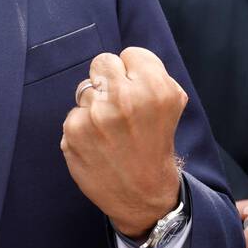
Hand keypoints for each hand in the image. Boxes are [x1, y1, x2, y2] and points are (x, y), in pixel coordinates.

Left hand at [61, 47, 186, 237]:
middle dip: (110, 81)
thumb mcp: (173, 103)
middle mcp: (125, 98)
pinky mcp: (74, 131)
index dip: (134, 73)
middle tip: (119, 106)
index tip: (138, 93)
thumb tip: (125, 60)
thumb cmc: (156, 144)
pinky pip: (74, 112)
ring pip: (85, 87)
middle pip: (103, 62)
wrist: (143, 193)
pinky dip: (82, 126)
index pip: (130, 54)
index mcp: (154, 88)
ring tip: (109, 129)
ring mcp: (96, 115)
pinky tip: (97, 143)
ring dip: (95, 104)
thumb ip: (152, 74)